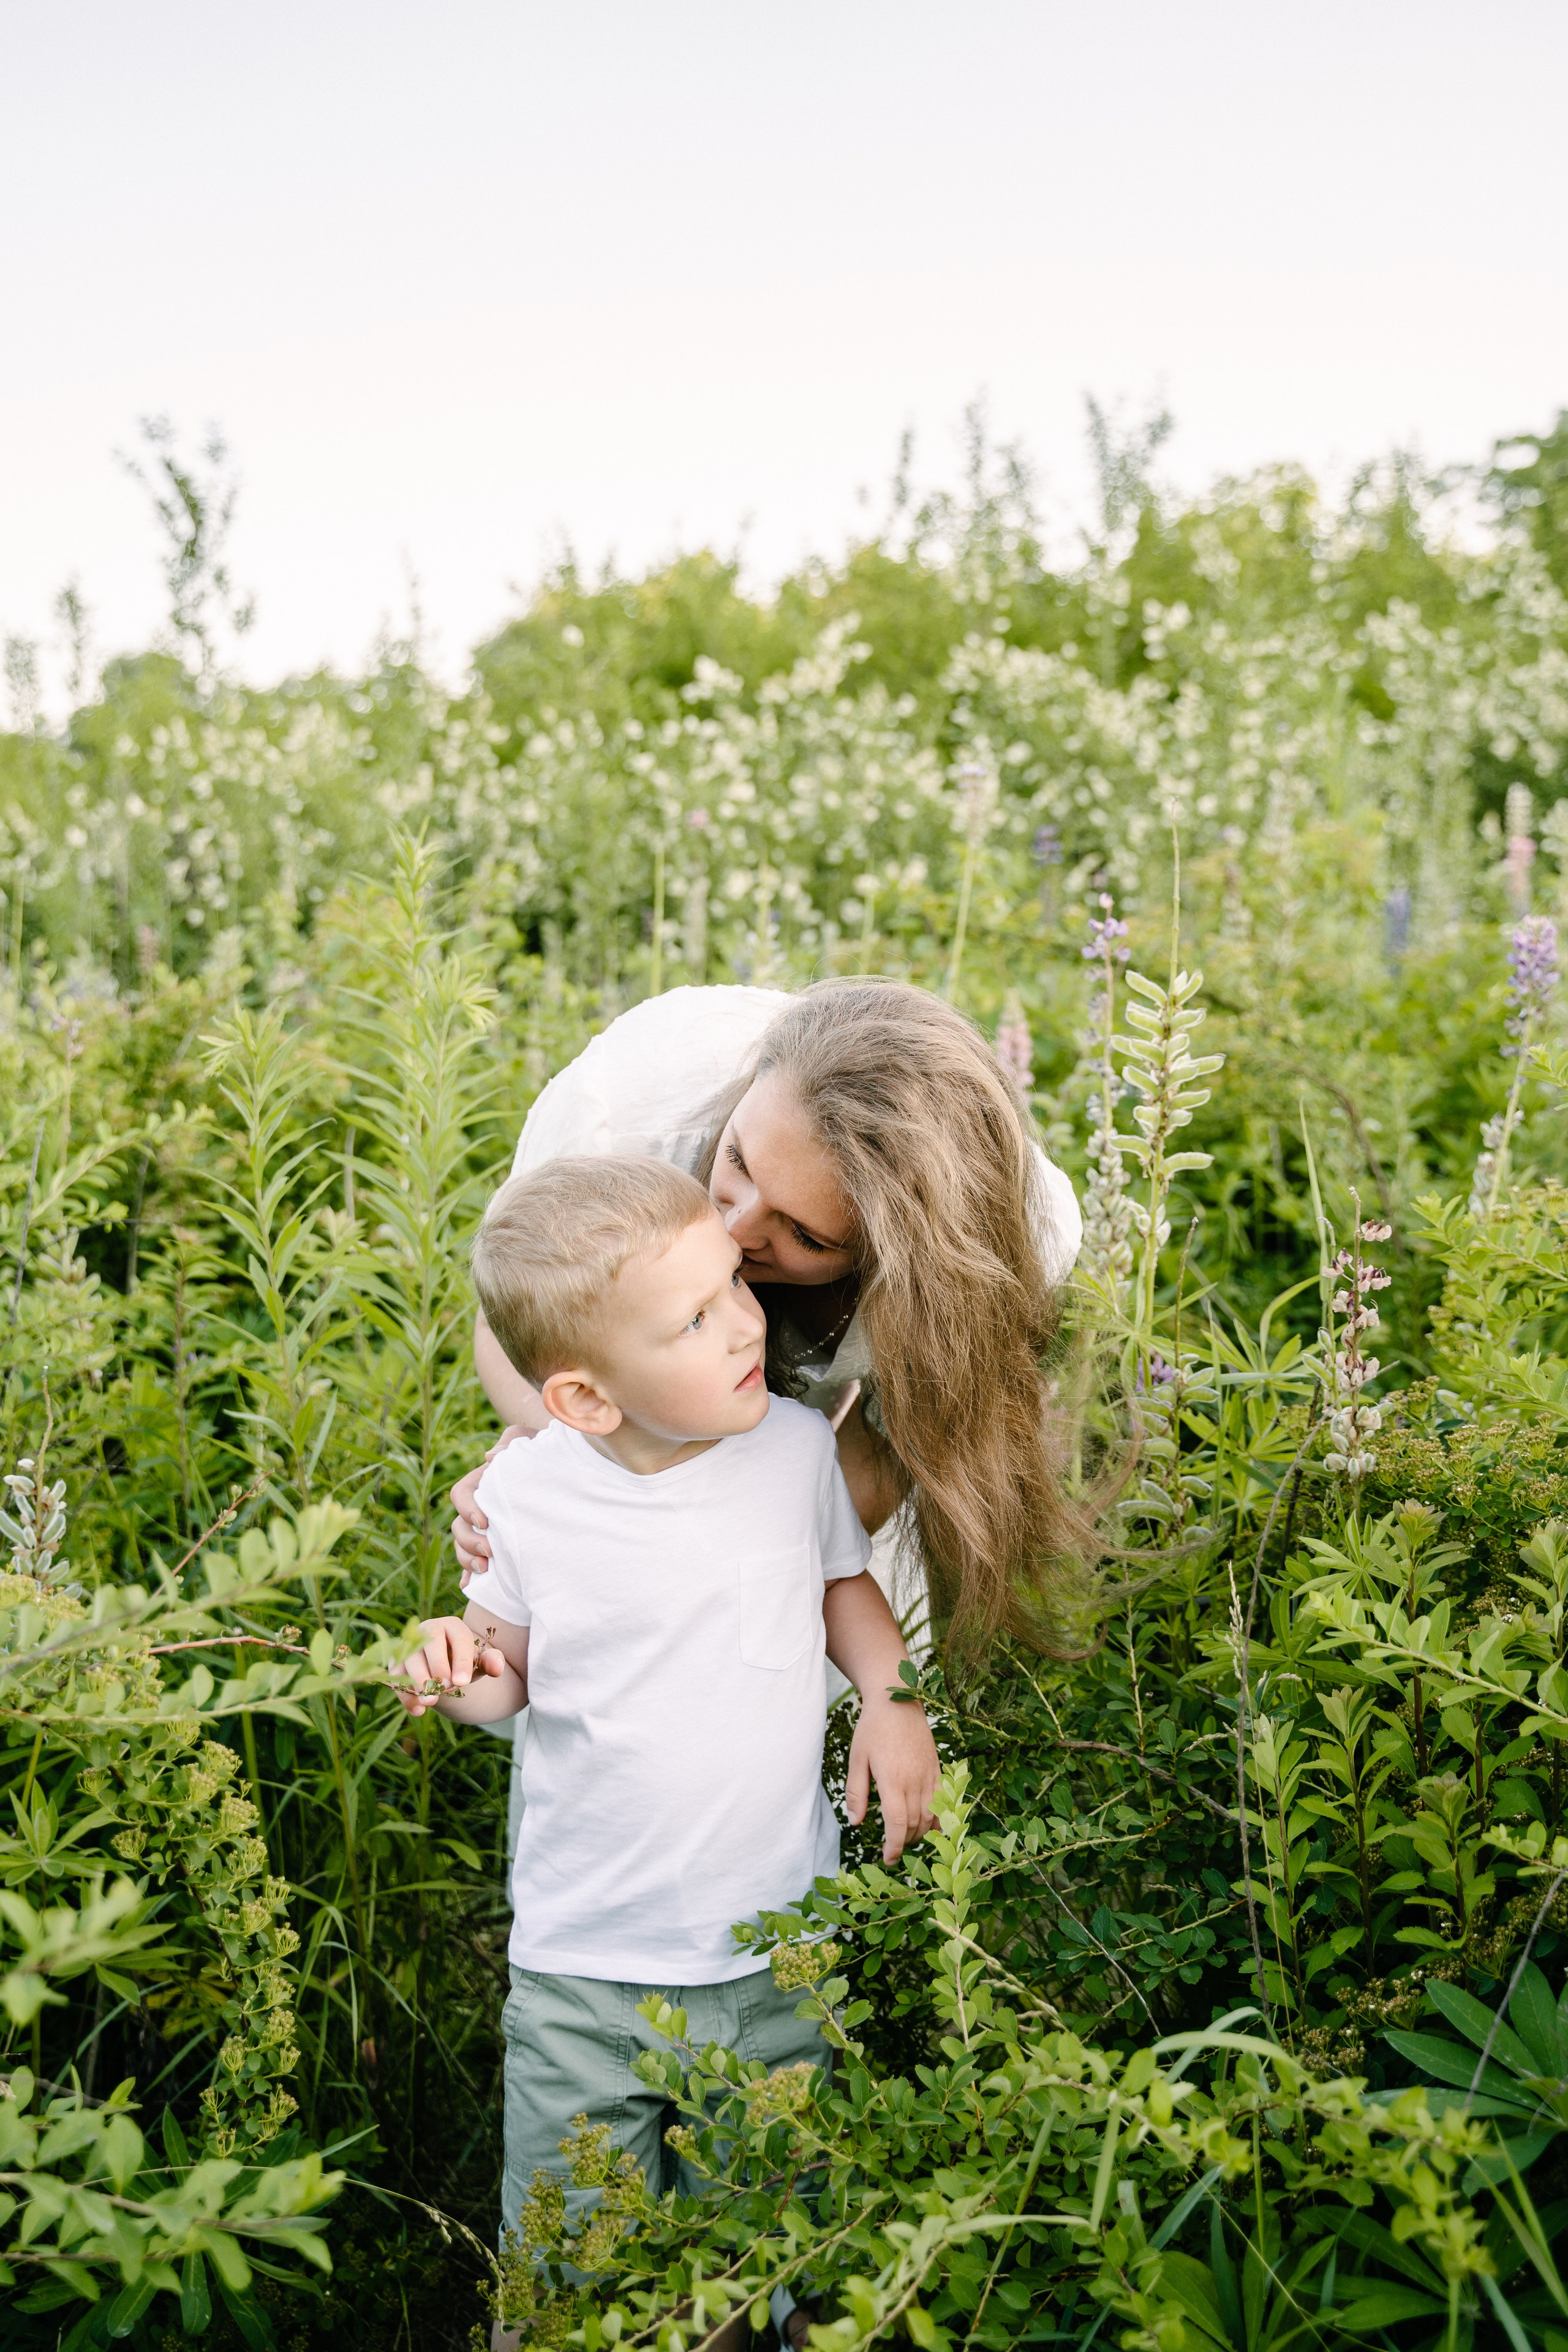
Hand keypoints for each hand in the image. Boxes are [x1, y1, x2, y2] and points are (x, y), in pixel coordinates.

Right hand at [397, 1614, 505, 1714]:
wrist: (443, 1667)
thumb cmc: (463, 1663)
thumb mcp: (479, 1662)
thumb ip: (491, 1662)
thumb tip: (497, 1666)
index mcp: (453, 1625)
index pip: (459, 1639)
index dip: (460, 1661)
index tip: (462, 1682)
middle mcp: (428, 1629)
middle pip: (430, 1643)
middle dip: (437, 1668)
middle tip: (444, 1690)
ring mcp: (410, 1644)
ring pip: (409, 1658)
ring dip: (418, 1681)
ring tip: (430, 1701)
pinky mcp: (396, 1662)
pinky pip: (396, 1676)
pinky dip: (405, 1694)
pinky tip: (418, 1710)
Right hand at [450, 1425, 532, 1582]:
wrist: (559, 1467)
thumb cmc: (542, 1450)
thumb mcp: (529, 1439)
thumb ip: (511, 1442)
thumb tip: (490, 1458)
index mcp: (482, 1481)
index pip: (461, 1494)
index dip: (467, 1509)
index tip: (485, 1521)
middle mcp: (480, 1505)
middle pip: (458, 1526)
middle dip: (469, 1542)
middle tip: (490, 1553)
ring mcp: (485, 1526)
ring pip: (462, 1545)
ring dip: (468, 1559)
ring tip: (487, 1570)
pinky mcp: (496, 1542)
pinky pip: (474, 1560)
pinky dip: (470, 1574)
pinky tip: (471, 1586)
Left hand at [844, 1692, 939, 1862]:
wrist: (898, 1702)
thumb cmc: (872, 1729)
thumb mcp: (857, 1759)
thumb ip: (856, 1793)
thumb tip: (856, 1823)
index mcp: (893, 1780)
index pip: (897, 1823)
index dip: (894, 1846)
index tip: (888, 1859)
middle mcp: (915, 1780)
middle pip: (914, 1824)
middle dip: (904, 1843)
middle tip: (893, 1852)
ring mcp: (929, 1775)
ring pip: (930, 1816)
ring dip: (920, 1833)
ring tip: (906, 1839)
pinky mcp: (938, 1769)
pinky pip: (943, 1801)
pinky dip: (938, 1819)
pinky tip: (930, 1826)